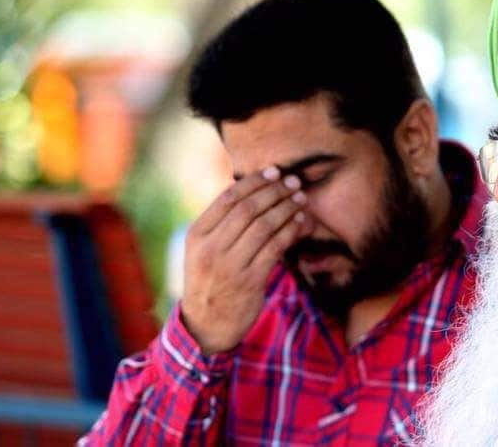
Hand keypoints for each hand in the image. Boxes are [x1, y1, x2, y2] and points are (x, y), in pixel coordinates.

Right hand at [181, 166, 312, 354]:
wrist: (207, 325)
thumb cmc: (210, 280)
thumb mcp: (202, 250)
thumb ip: (221, 224)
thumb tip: (253, 190)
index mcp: (197, 234)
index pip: (228, 198)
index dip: (254, 181)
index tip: (274, 171)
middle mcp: (210, 248)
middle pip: (248, 209)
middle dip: (274, 191)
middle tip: (293, 181)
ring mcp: (229, 265)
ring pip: (264, 227)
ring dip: (286, 209)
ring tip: (300, 198)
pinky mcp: (249, 281)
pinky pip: (275, 248)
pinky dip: (290, 231)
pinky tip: (300, 222)